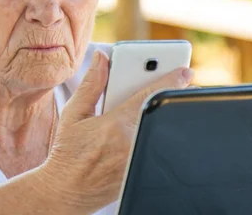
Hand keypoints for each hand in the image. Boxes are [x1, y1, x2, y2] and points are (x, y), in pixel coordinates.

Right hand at [40, 50, 192, 212]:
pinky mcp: (141, 170)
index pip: (149, 96)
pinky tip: (146, 126)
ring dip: (160, 115)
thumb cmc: (67, 153)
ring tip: (156, 103)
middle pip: (160, 111)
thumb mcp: (73, 114)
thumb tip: (102, 58)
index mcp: (115, 126)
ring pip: (160, 129)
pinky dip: (155, 133)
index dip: (170, 80)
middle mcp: (131, 144)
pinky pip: (155, 146)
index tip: (185, 70)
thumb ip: (91, 84)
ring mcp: (139, 159)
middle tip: (176, 82)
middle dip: (167, 95)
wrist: (66, 192)